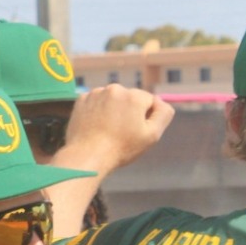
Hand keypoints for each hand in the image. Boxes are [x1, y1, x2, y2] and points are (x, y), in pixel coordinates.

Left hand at [57, 85, 173, 174]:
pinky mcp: (82, 99)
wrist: (87, 155)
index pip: (149, 101)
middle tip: (121, 132)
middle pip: (130, 98)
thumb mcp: (152, 135)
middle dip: (128, 112)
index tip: (136, 131)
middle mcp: (115, 89)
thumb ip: (163, 114)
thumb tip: (160, 101)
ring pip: (112, 100)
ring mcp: (96, 93)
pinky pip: (97, 102)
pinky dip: (98, 111)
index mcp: (134, 96)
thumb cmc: (122, 148)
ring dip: (113, 110)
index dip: (145, 118)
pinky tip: (96, 126)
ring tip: (107, 130)